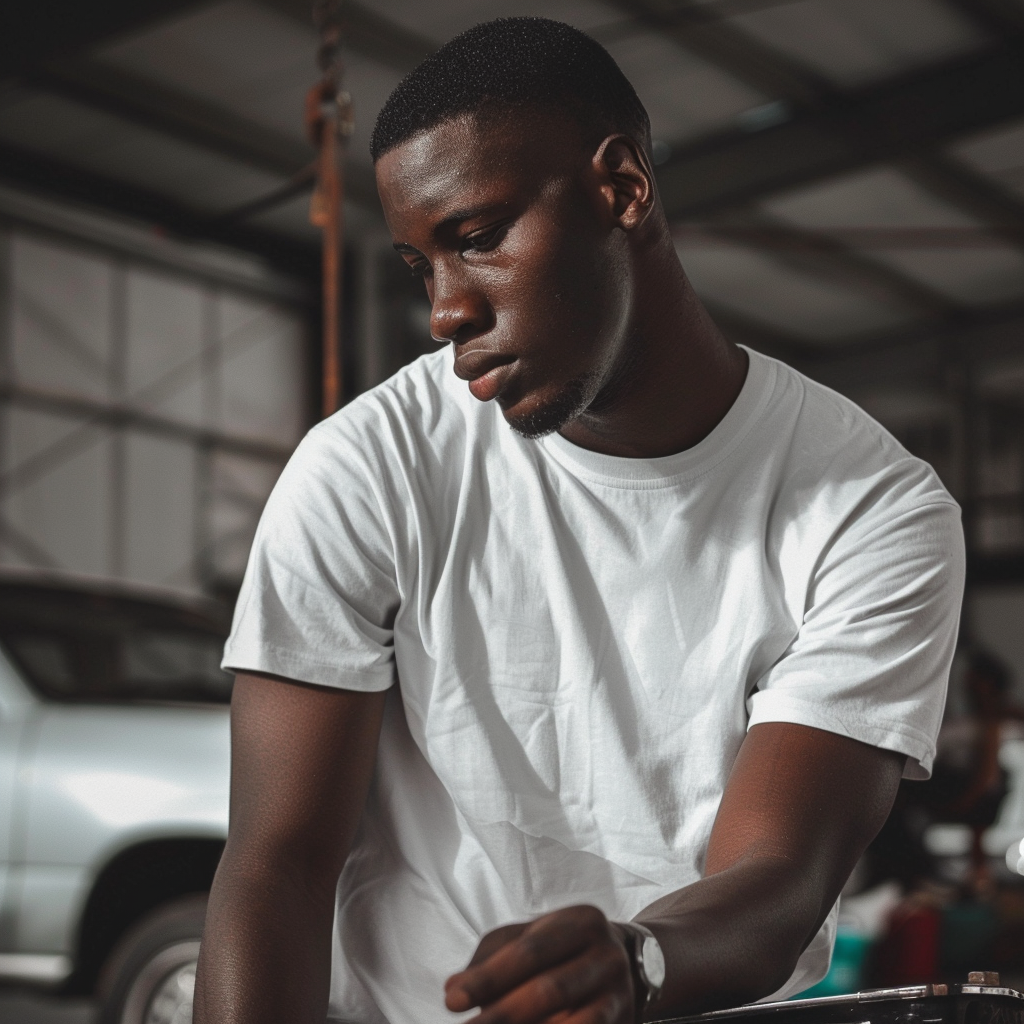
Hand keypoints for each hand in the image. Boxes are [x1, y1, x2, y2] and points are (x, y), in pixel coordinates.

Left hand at [444, 905, 637, 1023]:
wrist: (629, 964)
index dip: (488, 977)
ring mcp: (619, 994)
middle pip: (549, 990)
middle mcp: (606, 955)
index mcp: (581, 922)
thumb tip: (453, 990)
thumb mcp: (533, 938)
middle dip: (502, 1015)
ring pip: (573, 1023)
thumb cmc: (564, 949)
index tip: (452, 1001)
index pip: (529, 951)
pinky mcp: (623, 1022)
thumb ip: (491, 958)